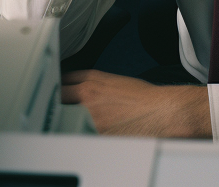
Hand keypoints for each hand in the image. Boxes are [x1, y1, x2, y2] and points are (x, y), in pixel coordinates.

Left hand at [61, 70, 210, 137]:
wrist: (162, 111)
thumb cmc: (144, 98)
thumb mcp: (116, 81)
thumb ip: (94, 85)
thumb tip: (81, 92)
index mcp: (93, 81)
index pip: (63, 80)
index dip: (58, 85)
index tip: (57, 90)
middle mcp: (88, 98)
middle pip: (59, 99)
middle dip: (57, 103)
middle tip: (56, 108)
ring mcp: (90, 119)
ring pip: (65, 120)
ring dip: (65, 121)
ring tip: (66, 125)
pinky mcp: (97, 136)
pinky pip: (79, 136)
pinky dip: (79, 136)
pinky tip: (81, 137)